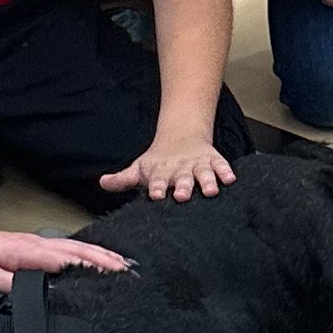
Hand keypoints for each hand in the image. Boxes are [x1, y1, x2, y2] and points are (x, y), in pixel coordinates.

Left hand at [0, 223, 128, 291]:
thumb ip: (16, 286)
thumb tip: (42, 294)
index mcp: (28, 251)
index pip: (67, 259)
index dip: (92, 266)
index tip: (113, 274)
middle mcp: (37, 243)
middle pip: (79, 250)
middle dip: (106, 259)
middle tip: (129, 271)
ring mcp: (38, 242)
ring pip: (76, 246)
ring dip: (101, 254)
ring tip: (123, 265)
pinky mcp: (35, 246)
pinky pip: (68, 248)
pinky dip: (87, 252)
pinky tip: (96, 258)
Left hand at [99, 132, 235, 200]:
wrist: (181, 137)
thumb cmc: (158, 163)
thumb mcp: (140, 169)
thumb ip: (123, 179)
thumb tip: (102, 182)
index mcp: (161, 173)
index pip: (157, 181)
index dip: (157, 187)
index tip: (157, 195)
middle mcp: (180, 170)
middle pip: (182, 179)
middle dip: (182, 187)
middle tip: (182, 195)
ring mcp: (198, 166)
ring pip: (203, 174)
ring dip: (206, 181)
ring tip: (210, 191)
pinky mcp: (213, 162)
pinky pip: (221, 166)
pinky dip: (225, 171)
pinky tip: (230, 178)